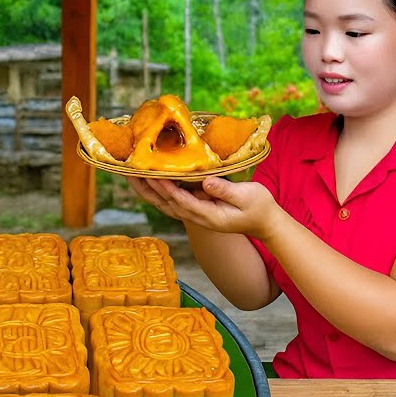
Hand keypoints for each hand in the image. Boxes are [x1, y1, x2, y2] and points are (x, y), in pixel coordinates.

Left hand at [128, 176, 282, 238]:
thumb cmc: (259, 207)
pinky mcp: (199, 209)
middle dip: (148, 189)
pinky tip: (151, 182)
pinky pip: (174, 202)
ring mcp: (197, 215)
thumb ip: (225, 190)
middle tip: (130, 173)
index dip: (167, 188)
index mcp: (209, 215)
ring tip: (132, 176)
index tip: (153, 174)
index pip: (182, 200)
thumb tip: (205, 182)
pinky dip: (159, 193)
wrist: (265, 223)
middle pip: (166, 204)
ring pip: (166, 204)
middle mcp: (198, 217)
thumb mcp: (247, 196)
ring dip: (148, 191)